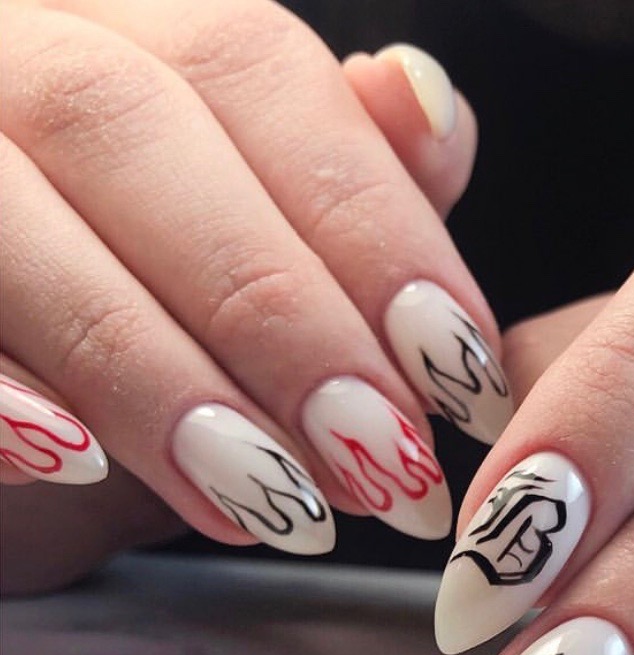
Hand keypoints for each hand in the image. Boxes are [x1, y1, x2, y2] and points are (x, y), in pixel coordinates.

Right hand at [0, 1, 510, 578]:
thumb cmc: (117, 333)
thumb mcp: (237, 269)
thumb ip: (333, 190)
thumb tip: (425, 102)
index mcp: (111, 31)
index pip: (253, 67)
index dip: (372, 223)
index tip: (462, 372)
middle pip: (132, 125)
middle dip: (282, 312)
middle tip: (383, 464)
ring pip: (11, 208)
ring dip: (159, 370)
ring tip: (272, 502)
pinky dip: (0, 392)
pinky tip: (72, 461)